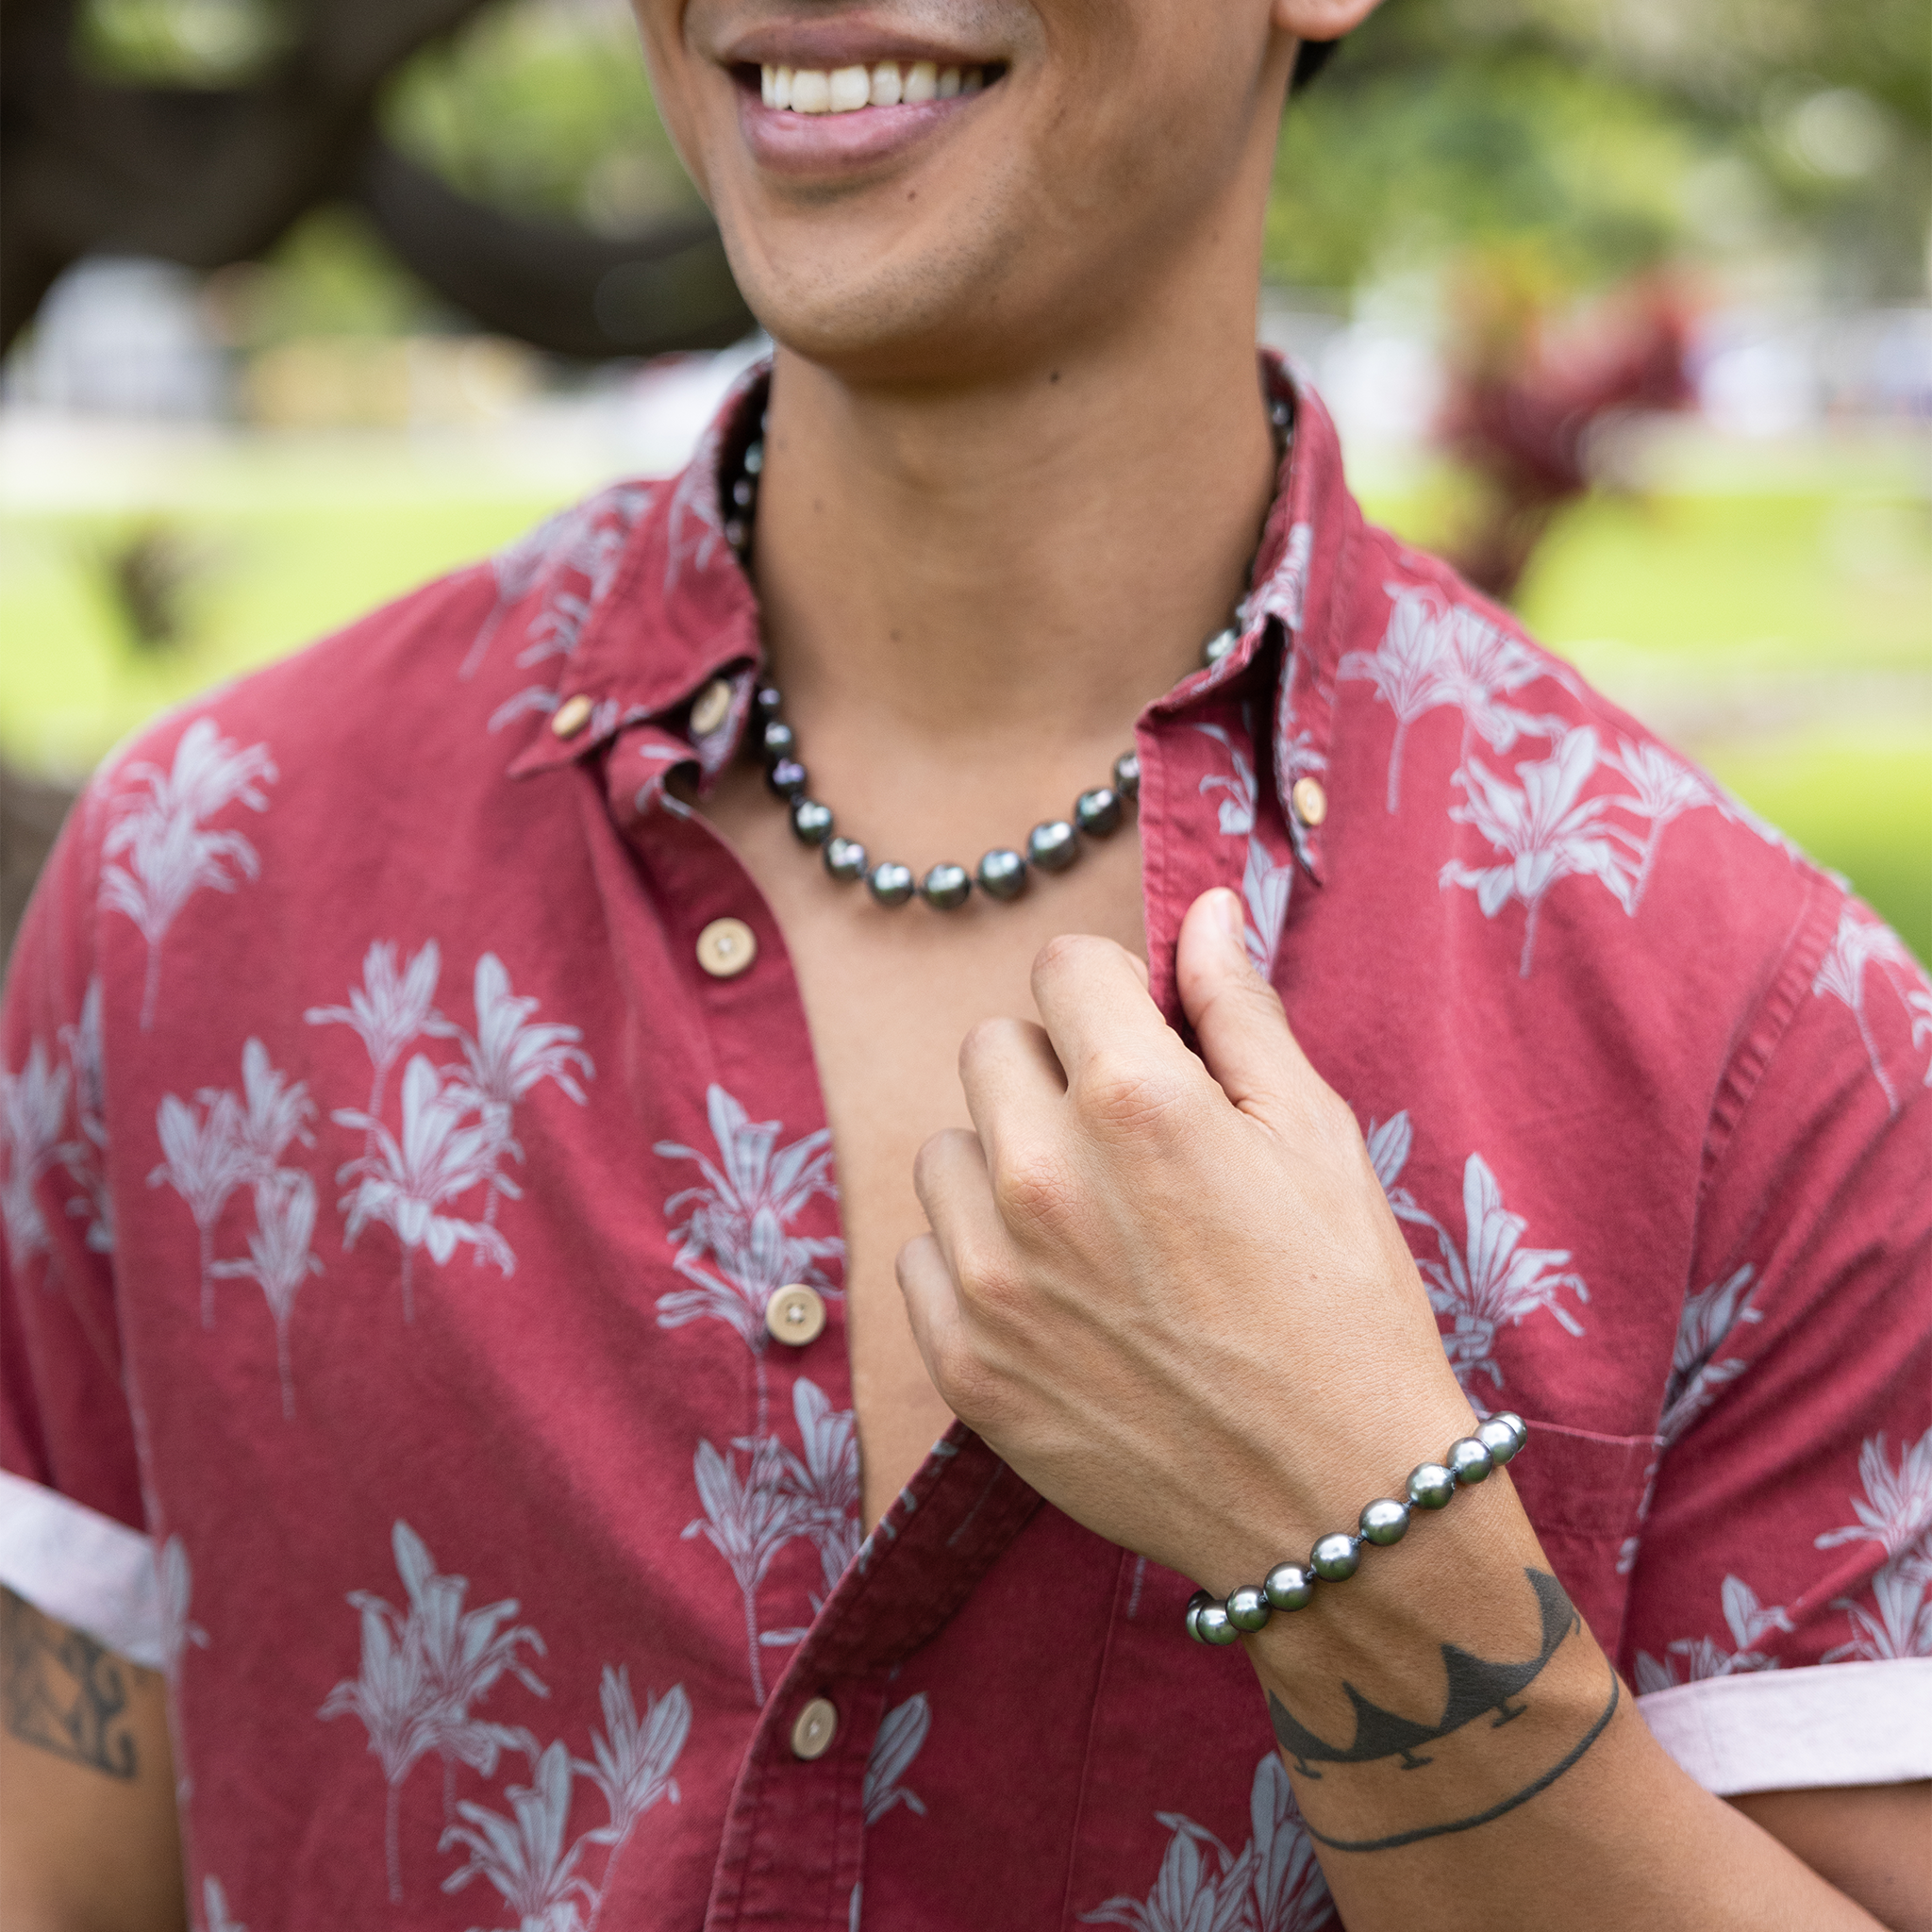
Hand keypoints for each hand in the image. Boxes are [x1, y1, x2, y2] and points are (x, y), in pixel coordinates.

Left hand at [897, 886, 1472, 1592]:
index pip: (1062, 965)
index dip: (1112, 994)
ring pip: (948, 1150)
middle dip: (1056, 1069)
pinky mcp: (963, 1362)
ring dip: (1005, 1163)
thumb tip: (1200, 910)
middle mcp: (1040, 1175)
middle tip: (1130, 1143)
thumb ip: (1236, 1009)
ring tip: (1095, 1226)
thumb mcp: (1317, 1135)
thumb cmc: (1346, 1308)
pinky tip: (1058, 1296)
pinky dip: (976, 1258)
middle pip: (993, 1047)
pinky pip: (922, 1254)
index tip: (1145, 1043)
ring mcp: (990, 1275)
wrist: (1336, 1502)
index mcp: (1133, 1100)